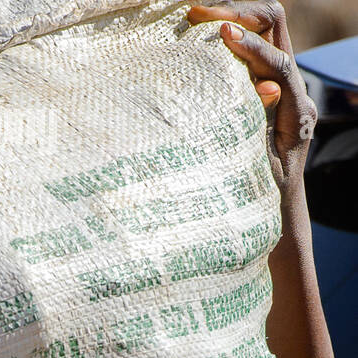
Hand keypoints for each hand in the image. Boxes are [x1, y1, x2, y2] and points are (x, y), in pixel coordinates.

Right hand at [186, 3, 316, 193]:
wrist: (275, 203)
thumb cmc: (262, 194)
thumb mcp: (261, 167)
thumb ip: (264, 127)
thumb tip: (266, 87)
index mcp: (298, 110)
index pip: (279, 63)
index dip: (251, 47)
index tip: (220, 35)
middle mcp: (294, 87)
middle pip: (277, 26)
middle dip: (241, 13)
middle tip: (198, 15)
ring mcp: (281, 81)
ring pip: (265, 28)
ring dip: (233, 17)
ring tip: (194, 18)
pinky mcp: (264, 82)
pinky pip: (250, 46)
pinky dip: (228, 35)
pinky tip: (199, 36)